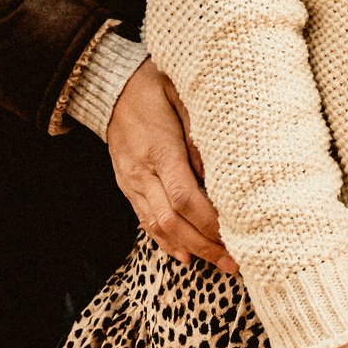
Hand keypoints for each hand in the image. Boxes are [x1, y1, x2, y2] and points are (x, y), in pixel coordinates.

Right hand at [106, 60, 236, 273]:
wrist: (112, 86)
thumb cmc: (154, 85)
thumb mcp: (181, 96)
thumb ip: (199, 132)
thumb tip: (218, 171)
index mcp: (159, 150)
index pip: (184, 196)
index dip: (208, 221)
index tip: (234, 235)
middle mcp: (141, 172)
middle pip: (172, 220)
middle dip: (204, 244)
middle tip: (234, 262)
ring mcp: (131, 182)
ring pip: (158, 226)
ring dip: (189, 248)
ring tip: (218, 262)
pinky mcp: (127, 185)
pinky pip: (145, 220)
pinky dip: (165, 241)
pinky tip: (185, 255)